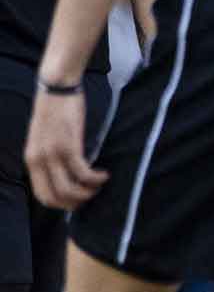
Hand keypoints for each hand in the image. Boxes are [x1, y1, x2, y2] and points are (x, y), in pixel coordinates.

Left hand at [23, 88, 107, 208]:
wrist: (56, 88)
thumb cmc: (54, 110)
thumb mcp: (45, 138)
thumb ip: (49, 156)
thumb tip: (64, 172)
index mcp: (31, 160)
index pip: (42, 195)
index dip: (60, 204)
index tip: (75, 201)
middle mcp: (39, 161)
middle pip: (55, 196)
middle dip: (74, 203)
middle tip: (89, 196)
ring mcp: (53, 154)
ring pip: (69, 188)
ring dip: (86, 192)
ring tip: (98, 185)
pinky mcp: (69, 146)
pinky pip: (83, 172)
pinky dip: (95, 178)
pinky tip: (103, 174)